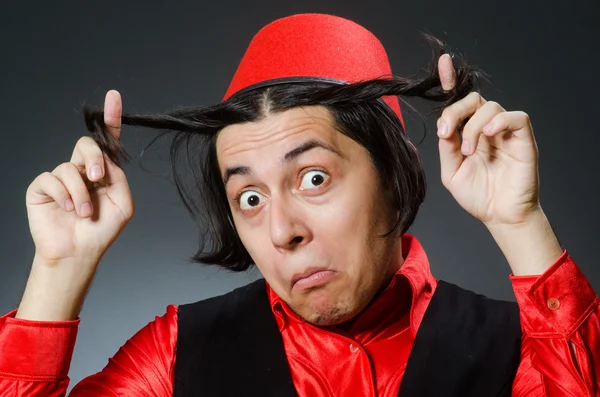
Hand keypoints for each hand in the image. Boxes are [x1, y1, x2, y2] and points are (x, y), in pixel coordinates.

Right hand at [25, 90, 134, 265]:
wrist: (78, 252)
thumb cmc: (101, 231)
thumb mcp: (123, 204)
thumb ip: (119, 177)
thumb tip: (106, 160)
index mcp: (104, 173)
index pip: (108, 142)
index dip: (111, 118)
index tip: (114, 96)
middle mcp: (81, 171)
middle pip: (86, 145)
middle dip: (93, 158)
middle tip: (97, 178)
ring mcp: (61, 178)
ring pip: (69, 167)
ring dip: (80, 193)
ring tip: (84, 213)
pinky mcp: (42, 187)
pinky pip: (51, 179)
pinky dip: (63, 195)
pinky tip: (67, 210)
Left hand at [436, 54, 539, 226]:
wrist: (500, 216)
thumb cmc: (478, 195)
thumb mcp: (452, 172)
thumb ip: (447, 147)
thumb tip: (443, 126)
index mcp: (468, 133)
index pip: (459, 102)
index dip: (450, 80)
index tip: (443, 63)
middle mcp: (486, 128)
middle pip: (472, 98)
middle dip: (455, 111)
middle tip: (447, 134)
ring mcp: (505, 132)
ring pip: (489, 106)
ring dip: (472, 127)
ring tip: (469, 152)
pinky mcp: (523, 138)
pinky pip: (516, 116)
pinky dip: (499, 121)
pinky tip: (489, 135)